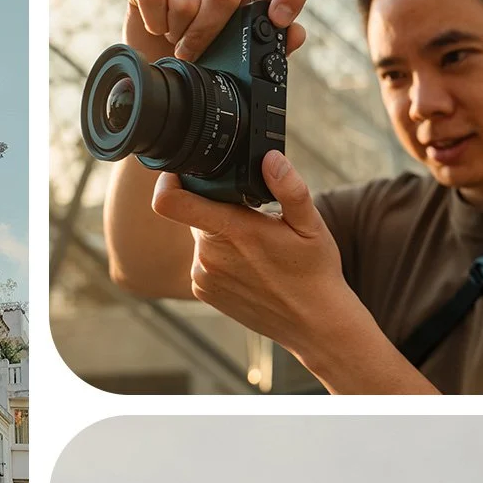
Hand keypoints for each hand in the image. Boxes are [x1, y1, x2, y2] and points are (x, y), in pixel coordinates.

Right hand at [125, 0, 309, 62]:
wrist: (149, 65)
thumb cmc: (195, 61)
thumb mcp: (231, 63)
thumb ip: (266, 51)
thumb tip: (296, 34)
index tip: (279, 20)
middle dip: (204, 35)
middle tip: (193, 53)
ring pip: (185, 2)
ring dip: (175, 33)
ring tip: (173, 39)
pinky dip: (153, 22)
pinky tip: (155, 26)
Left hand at [151, 151, 356, 360]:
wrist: (312, 324)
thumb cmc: (314, 272)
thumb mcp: (311, 225)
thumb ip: (289, 188)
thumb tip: (269, 158)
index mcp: (232, 231)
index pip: (173, 202)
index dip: (169, 181)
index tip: (182, 172)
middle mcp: (209, 255)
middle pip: (194, 213)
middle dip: (216, 207)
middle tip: (251, 216)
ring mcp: (203, 276)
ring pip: (200, 237)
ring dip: (219, 234)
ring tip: (255, 247)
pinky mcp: (203, 291)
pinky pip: (202, 261)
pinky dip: (219, 257)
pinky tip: (248, 266)